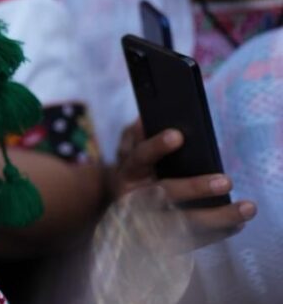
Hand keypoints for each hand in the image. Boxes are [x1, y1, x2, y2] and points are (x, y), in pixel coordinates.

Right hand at [112, 120, 256, 248]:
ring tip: (246, 208)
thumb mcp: (128, 151)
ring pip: (183, 222)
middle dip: (195, 187)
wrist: (116, 213)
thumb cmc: (133, 175)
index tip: (177, 136)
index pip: (140, 157)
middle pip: (165, 193)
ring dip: (217, 217)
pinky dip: (216, 233)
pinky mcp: (160, 242)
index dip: (157, 146)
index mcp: (126, 172)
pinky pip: (191, 240)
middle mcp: (133, 199)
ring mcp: (146, 224)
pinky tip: (237, 225)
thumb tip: (147, 119)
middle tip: (226, 181)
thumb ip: (137, 135)